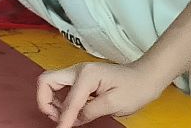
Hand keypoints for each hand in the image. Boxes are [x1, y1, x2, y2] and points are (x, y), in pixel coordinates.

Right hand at [36, 61, 165, 127]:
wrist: (145, 77)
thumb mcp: (114, 103)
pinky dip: (61, 101)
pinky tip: (73, 111)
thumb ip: (91, 111)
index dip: (63, 119)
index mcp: (87, 75)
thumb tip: (73, 120)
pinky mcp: (81, 78)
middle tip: (55, 118)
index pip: (69, 100)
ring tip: (65, 117)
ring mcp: (78, 73)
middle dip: (45, 101)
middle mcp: (78, 70)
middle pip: (47, 80)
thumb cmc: (134, 88)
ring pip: (52, 83)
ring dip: (52, 101)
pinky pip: (62, 88)